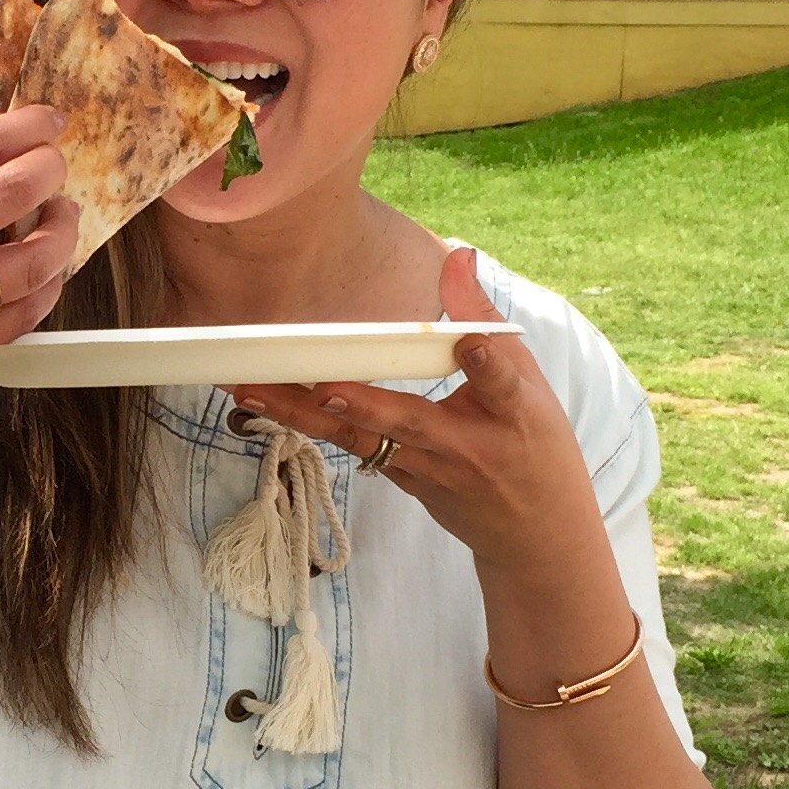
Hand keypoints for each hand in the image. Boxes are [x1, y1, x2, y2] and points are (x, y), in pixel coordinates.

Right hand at [0, 109, 78, 433]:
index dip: (24, 128)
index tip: (48, 121)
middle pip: (11, 193)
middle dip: (49, 169)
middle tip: (54, 166)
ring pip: (26, 261)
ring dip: (59, 231)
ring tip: (60, 217)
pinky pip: (13, 319)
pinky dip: (44, 291)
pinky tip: (48, 274)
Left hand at [232, 245, 627, 642]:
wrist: (535, 535)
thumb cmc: (533, 446)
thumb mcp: (530, 382)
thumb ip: (485, 315)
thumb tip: (458, 254)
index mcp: (511, 414)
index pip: (500, 384)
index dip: (485, 364)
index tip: (471, 343)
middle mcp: (463, 446)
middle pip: (405, 421)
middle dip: (359, 403)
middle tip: (319, 384)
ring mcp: (426, 470)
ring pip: (358, 440)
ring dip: (303, 416)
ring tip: (253, 389)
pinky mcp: (401, 481)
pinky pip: (350, 448)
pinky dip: (308, 427)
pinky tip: (265, 405)